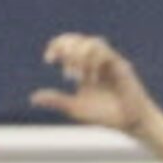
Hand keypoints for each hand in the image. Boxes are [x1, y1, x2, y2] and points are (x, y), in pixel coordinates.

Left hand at [29, 33, 159, 134]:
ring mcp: (110, 61)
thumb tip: (33, 97)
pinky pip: (105, 53)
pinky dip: (93, 63)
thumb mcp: (75, 108)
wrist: (129, 123)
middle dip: (68, 47)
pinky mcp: (121, 65)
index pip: (70, 45)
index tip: (48, 59)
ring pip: (93, 42)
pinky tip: (90, 79)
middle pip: (80, 38)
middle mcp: (97, 61)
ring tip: (76, 76)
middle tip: (62, 67)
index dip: (57, 45)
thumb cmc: (106, 115)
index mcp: (84, 67)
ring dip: (80, 55)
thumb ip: (57, 100)